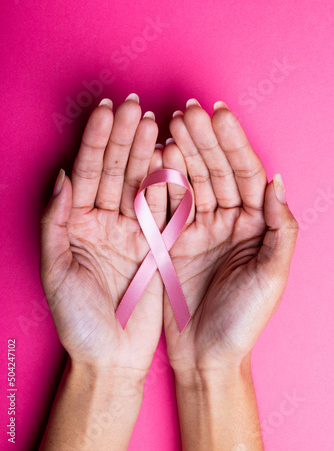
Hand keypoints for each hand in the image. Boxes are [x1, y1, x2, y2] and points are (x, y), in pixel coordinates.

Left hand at [40, 96, 165, 381]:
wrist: (113, 358)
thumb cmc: (79, 322)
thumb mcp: (57, 272)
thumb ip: (56, 222)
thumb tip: (61, 176)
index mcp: (77, 225)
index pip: (86, 172)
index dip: (96, 141)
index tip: (107, 111)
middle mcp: (104, 222)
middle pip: (113, 170)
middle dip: (123, 137)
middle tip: (134, 106)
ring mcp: (131, 231)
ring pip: (138, 182)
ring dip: (145, 152)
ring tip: (154, 121)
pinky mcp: (156, 244)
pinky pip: (161, 207)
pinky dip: (166, 182)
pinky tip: (170, 156)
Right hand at [162, 100, 298, 378]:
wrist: (206, 355)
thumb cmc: (244, 321)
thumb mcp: (272, 276)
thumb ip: (282, 228)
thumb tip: (277, 181)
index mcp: (256, 225)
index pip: (246, 174)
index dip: (233, 143)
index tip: (219, 114)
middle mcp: (228, 221)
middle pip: (217, 171)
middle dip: (203, 139)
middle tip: (187, 110)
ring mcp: (199, 228)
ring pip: (192, 181)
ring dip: (182, 152)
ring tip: (170, 123)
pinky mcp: (173, 240)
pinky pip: (168, 204)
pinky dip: (162, 180)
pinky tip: (157, 156)